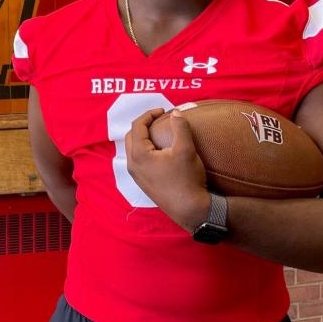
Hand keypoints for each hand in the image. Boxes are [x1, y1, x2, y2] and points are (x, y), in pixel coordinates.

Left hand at [125, 108, 210, 231]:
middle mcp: (132, 165)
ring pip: (133, 149)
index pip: (137, 126)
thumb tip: (176, 113)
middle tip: (160, 119)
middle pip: (131, 136)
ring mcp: (136, 176)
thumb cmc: (187, 179)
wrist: (190, 210)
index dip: (149, 114)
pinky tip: (161, 151)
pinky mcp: (143, 183)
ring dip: (143, 137)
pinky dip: (145, 149)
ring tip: (160, 133)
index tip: (164, 111)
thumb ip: (180, 127)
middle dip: (143, 124)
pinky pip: (138, 160)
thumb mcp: (186, 149)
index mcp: (138, 155)